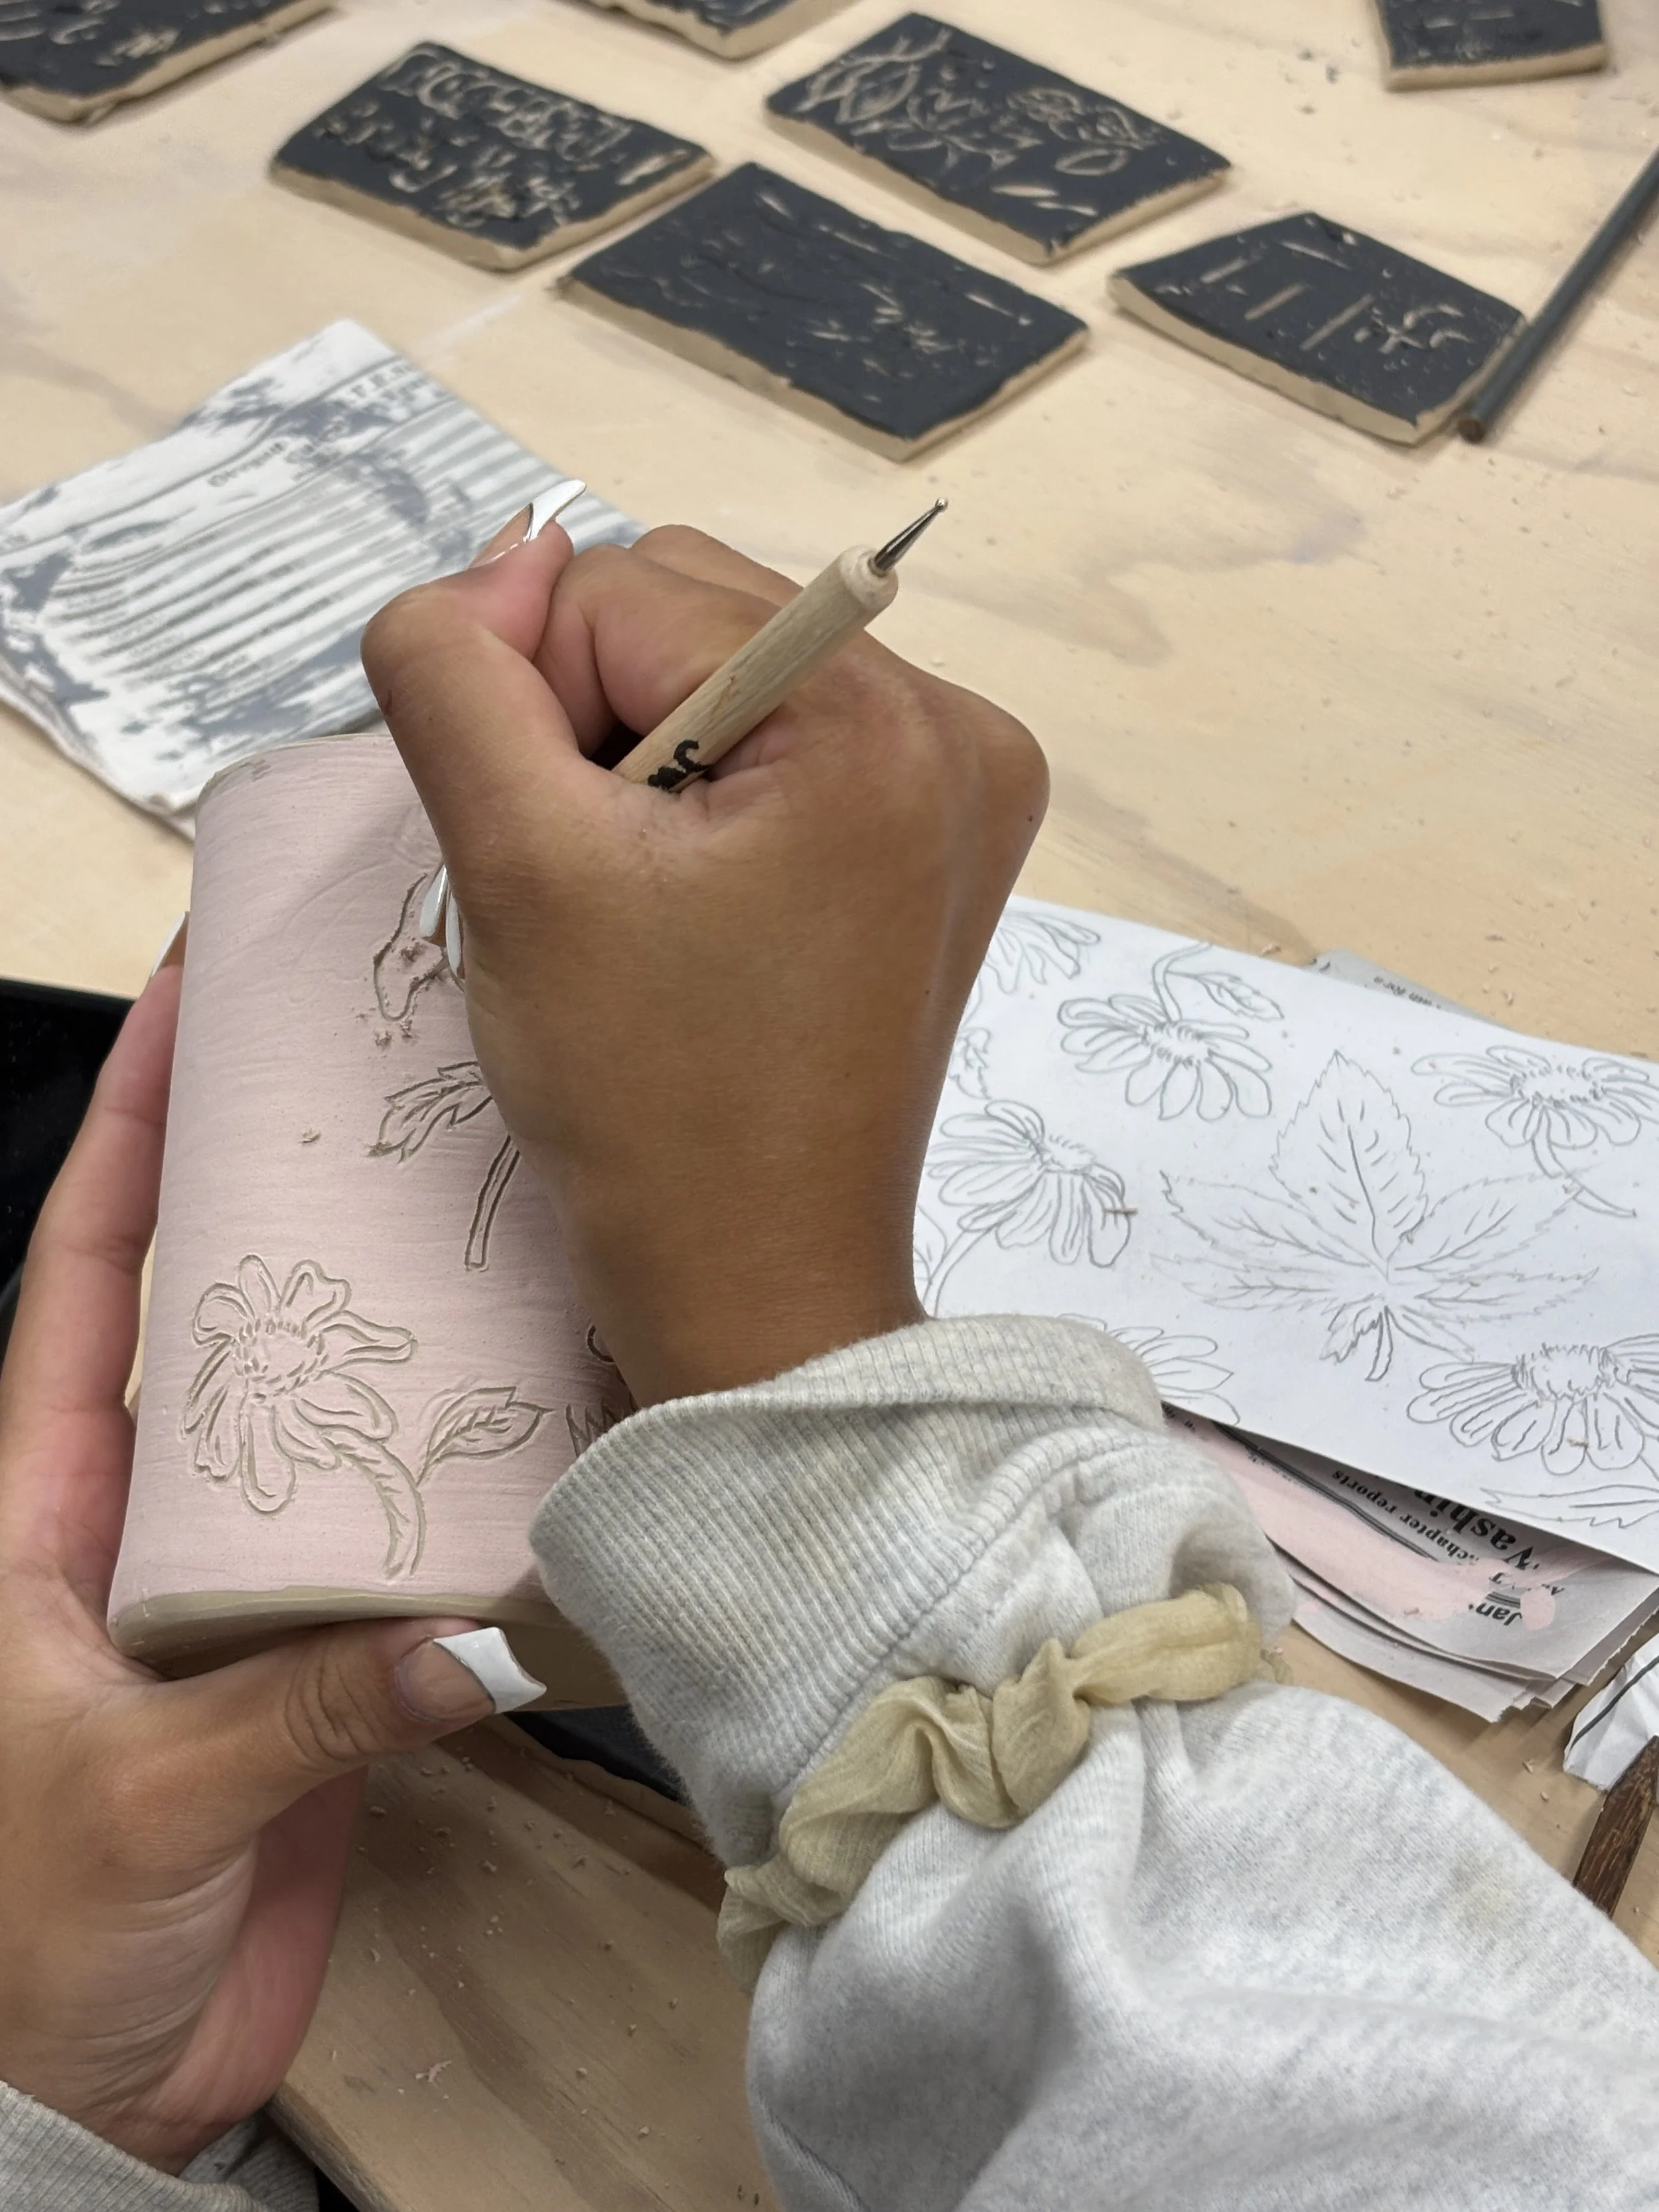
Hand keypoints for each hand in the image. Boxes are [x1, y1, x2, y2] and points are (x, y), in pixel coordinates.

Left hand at [0, 965, 505, 2172]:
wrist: (82, 2093)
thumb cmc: (32, 1942)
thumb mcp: (133, 1800)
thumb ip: (295, 1715)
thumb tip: (468, 1639)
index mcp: (49, 1502)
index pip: (86, 1272)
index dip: (131, 1131)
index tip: (188, 1000)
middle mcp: (149, 1511)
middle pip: (220, 1300)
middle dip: (281, 1174)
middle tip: (385, 1061)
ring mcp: (239, 1576)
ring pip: (322, 1401)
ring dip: (392, 1307)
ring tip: (494, 1194)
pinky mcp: (315, 1654)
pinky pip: (393, 1527)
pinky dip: (461, 1468)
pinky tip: (544, 1409)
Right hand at [362, 521, 1045, 1403]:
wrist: (752, 1281)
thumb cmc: (647, 1105)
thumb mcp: (515, 865)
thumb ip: (459, 672)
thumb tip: (494, 560)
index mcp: (880, 720)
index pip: (622, 589)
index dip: (540, 710)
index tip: (565, 859)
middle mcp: (957, 728)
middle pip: (688, 611)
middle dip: (603, 727)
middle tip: (606, 885)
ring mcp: (966, 785)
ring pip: (726, 669)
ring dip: (648, 759)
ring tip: (655, 905)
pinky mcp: (943, 836)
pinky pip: (784, 737)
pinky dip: (712, 793)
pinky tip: (703, 904)